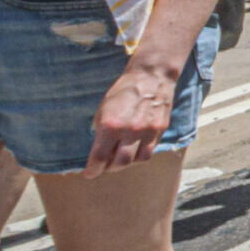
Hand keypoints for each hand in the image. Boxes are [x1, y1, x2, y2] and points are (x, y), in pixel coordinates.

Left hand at [83, 62, 178, 176]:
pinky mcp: (160, 129)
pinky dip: (141, 154)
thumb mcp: (103, 109)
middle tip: (105, 166)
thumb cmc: (123, 91)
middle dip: (110, 168)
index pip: (99, 156)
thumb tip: (101, 150)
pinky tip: (135, 149)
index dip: (93, 169)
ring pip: (138, 160)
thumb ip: (102, 131)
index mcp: (111, 125)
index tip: (89, 173)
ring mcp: (148, 131)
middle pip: (120, 163)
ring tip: (121, 158)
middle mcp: (130, 131)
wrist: (151, 77)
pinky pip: (150, 150)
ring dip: (128, 163)